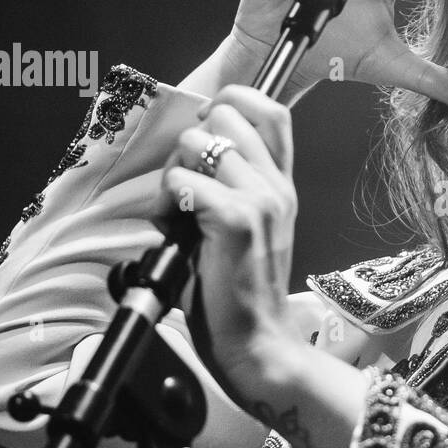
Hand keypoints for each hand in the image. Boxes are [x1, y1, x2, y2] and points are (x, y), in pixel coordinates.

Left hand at [151, 86, 308, 419]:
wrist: (257, 344)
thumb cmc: (240, 295)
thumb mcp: (250, 230)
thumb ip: (233, 190)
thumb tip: (190, 156)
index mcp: (282, 186)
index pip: (270, 110)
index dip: (231, 103)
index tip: (207, 133)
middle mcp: (277, 186)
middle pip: (227, 113)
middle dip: (191, 141)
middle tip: (185, 184)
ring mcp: (259, 200)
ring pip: (196, 142)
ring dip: (172, 174)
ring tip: (178, 214)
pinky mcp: (235, 221)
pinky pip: (182, 181)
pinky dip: (165, 204)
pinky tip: (174, 232)